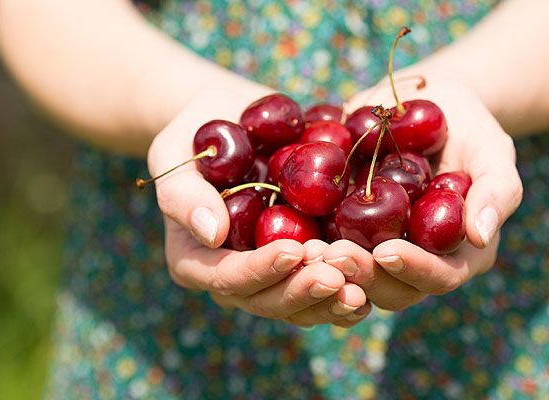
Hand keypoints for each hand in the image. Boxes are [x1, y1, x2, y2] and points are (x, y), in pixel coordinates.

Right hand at [147, 94, 370, 327]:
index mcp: (197, 260)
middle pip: (268, 301)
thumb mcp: (174, 152)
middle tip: (339, 277)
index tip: (293, 250)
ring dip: (331, 300)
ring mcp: (270, 273)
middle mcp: (234, 276)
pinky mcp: (301, 261)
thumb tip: (210, 233)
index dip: (260, 270)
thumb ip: (182, 193)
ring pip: (300, 305)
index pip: (227, 278)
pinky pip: (324, 287)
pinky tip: (375, 280)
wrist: (231, 122)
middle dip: (303, 292)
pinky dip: (349, 289)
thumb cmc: (195, 134)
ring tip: (362, 288)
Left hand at [329, 75, 522, 308]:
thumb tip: (480, 236)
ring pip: (356, 279)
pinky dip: (311, 250)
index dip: (413, 270)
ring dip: (331, 271)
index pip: (440, 277)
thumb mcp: (491, 150)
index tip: (385, 251)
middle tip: (331, 254)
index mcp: (458, 253)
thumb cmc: (469, 128)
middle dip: (362, 275)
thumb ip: (496, 191)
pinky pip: (330, 251)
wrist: (429, 105)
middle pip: (391, 289)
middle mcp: (419, 261)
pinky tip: (290, 237)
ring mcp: (382, 250)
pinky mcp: (351, 234)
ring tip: (306, 250)